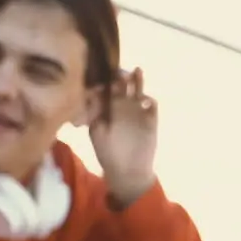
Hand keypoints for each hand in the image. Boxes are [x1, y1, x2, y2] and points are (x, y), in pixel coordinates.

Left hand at [90, 66, 157, 205]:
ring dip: (138, 81)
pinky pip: (152, 106)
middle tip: (120, 73)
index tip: (103, 79)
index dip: (106, 81)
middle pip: (124, 85)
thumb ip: (93, 113)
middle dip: (122, 77)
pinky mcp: (151, 119)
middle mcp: (123, 105)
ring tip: (137, 71)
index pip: (107, 88)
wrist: (126, 169)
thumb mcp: (96, 132)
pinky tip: (144, 100)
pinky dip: (150, 100)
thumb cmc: (107, 152)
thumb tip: (89, 94)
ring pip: (139, 90)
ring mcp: (138, 110)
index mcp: (108, 107)